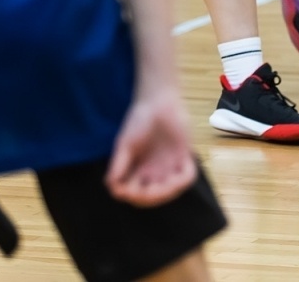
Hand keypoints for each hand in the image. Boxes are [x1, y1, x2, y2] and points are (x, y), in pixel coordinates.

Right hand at [105, 90, 196, 206]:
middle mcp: (153, 172)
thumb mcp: (125, 143)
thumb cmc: (139, 121)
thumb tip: (110, 185)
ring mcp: (169, 165)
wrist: (158, 102)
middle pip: (152, 197)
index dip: (130, 196)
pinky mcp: (183, 156)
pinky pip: (188, 176)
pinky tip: (180, 170)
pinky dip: (184, 178)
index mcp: (137, 171)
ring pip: (170, 190)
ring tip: (165, 183)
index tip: (123, 190)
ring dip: (167, 191)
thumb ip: (119, 164)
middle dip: (149, 197)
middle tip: (147, 190)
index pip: (134, 194)